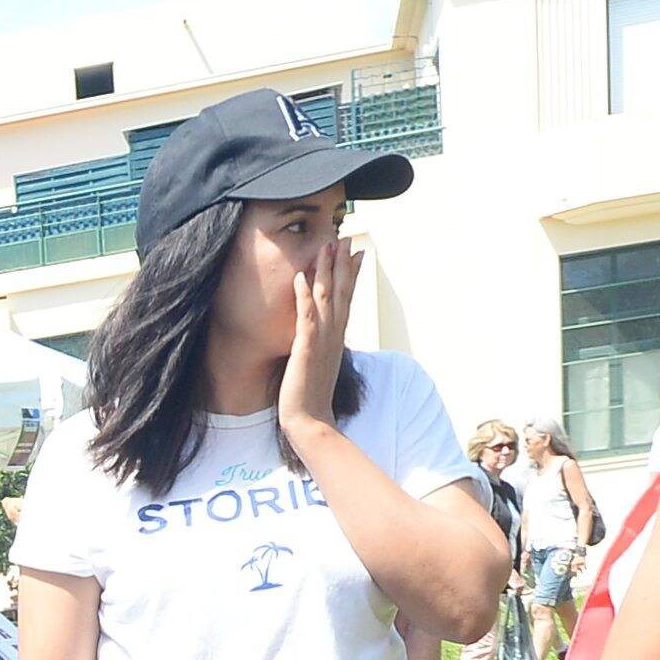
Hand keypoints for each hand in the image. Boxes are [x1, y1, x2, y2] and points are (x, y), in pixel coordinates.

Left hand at [278, 234, 363, 435]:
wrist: (311, 422)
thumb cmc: (312, 398)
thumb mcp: (320, 366)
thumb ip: (321, 348)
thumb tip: (319, 338)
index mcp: (338, 339)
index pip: (348, 300)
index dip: (352, 276)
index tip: (358, 253)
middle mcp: (335, 336)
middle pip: (342, 293)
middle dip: (344, 264)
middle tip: (347, 237)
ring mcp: (322, 342)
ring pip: (327, 298)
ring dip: (327, 271)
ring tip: (327, 246)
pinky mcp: (306, 349)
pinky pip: (306, 317)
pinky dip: (304, 296)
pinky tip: (301, 277)